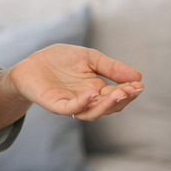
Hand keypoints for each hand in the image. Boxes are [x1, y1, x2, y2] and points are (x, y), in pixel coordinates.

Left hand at [7, 44, 143, 121]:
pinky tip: (92, 94)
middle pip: (108, 107)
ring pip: (92, 113)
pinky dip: (82, 104)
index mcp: (97, 90)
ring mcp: (71, 104)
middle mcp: (86, 101)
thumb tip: (138, 76)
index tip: (139, 85)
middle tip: (133, 90)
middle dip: (122, 99)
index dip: (129, 91)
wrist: (31, 63)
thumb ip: (111, 67)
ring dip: (107, 105)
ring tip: (119, 93)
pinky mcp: (55, 105)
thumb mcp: (90, 58)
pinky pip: (71, 109)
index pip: (117, 96)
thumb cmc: (60, 60)